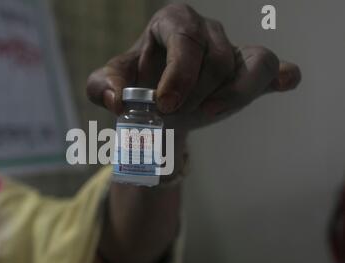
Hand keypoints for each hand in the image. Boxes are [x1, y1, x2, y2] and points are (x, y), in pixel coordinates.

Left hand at [86, 3, 301, 132]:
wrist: (159, 104)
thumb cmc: (136, 87)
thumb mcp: (108, 85)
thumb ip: (102, 88)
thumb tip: (116, 101)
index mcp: (171, 21)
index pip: (184, 38)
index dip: (179, 74)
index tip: (165, 105)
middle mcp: (205, 29)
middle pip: (216, 58)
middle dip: (196, 94)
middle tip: (173, 115)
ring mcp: (231, 47)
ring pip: (250, 65)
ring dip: (229, 98)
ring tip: (205, 114)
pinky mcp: (248, 68)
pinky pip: (270, 67)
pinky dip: (281, 77)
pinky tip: (285, 83)